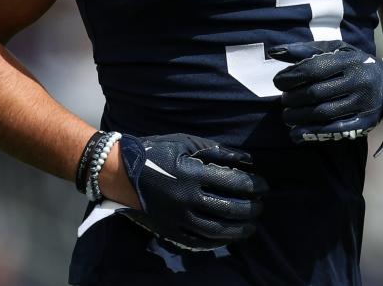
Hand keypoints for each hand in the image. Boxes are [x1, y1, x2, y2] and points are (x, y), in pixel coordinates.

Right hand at [115, 133, 267, 250]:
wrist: (119, 171)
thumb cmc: (154, 151)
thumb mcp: (184, 142)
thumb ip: (216, 151)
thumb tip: (246, 160)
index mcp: (191, 174)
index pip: (233, 183)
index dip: (253, 185)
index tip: (264, 185)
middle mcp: (186, 198)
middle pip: (228, 209)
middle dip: (250, 208)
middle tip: (261, 205)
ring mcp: (177, 217)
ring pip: (216, 230)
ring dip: (238, 229)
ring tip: (250, 225)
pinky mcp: (168, 229)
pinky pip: (197, 241)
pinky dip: (216, 241)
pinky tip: (228, 236)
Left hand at [269, 41, 382, 147]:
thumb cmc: (351, 63)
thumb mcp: (333, 50)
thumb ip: (303, 50)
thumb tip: (275, 52)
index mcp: (348, 60)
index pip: (313, 69)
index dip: (291, 77)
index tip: (278, 82)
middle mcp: (358, 81)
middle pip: (316, 93)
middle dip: (293, 99)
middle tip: (283, 100)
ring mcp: (363, 103)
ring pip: (323, 113)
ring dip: (299, 117)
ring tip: (287, 116)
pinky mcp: (365, 122)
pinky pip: (335, 130)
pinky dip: (312, 133)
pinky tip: (296, 133)